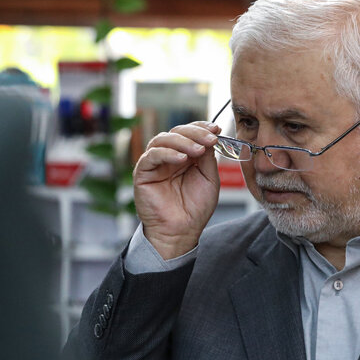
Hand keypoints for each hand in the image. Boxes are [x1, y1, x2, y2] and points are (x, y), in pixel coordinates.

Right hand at [132, 122, 221, 258]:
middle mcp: (169, 157)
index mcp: (185, 156)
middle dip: (195, 133)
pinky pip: (151, 155)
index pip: (190, 134)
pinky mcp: (143, 172)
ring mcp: (155, 163)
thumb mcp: (209, 179)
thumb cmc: (195, 209)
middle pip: (177, 132)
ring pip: (163, 139)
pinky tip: (181, 159)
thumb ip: (208, 158)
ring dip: (183, 141)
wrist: (182, 231)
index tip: (216, 129)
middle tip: (210, 139)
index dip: (202, 128)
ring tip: (198, 150)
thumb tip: (209, 137)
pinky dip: (167, 153)